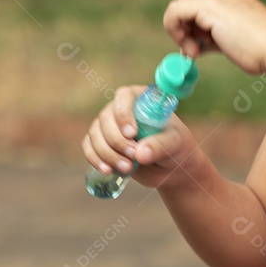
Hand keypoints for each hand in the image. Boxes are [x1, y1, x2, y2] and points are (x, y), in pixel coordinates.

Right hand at [82, 85, 205, 190]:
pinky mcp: (102, 143)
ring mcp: (109, 126)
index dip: (123, 113)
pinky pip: (88, 147)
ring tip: (127, 168)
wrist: (170, 168)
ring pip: (96, 134)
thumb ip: (160, 145)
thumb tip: (140, 153)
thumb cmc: (176, 147)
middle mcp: (122, 109)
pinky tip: (107, 170)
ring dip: (107, 153)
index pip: (124, 96)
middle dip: (117, 141)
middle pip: (106, 118)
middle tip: (134, 157)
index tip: (132, 134)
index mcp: (142, 99)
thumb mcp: (175, 144)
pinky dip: (95, 159)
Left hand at [163, 0, 265, 74]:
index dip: (191, 28)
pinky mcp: (207, 6)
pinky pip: (174, 13)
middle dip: (184, 30)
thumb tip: (192, 47)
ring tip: (196, 53)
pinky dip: (175, 32)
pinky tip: (194, 50)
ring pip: (177, 8)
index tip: (198, 50)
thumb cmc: (262, 51)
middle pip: (184, 5)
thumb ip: (212, 39)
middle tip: (193, 52)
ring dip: (180, 33)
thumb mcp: (233, 41)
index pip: (196, 6)